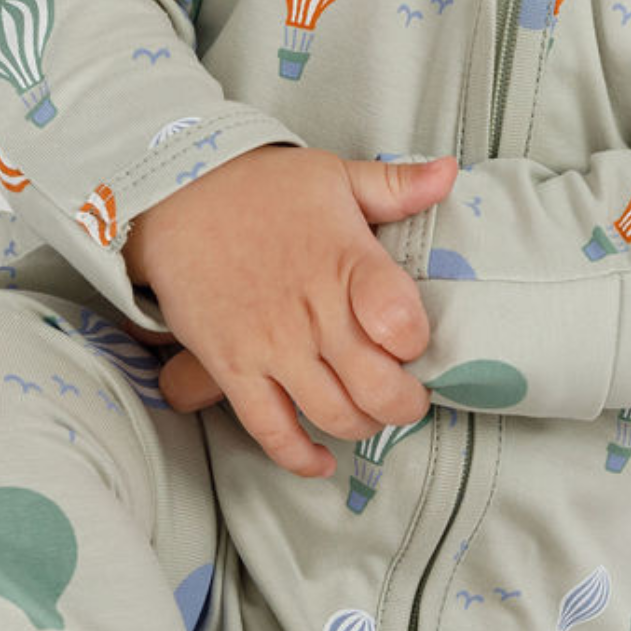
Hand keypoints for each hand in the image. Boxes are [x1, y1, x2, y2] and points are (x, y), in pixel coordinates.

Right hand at [123, 146, 456, 476]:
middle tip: (406, 395)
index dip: (418, 342)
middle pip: (377, 387)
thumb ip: (398, 184)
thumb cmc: (265, 187)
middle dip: (403, 403)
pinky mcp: (233, 368)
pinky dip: (300, 456)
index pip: (401, 322)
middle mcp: (313, 311)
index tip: (414, 341)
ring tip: (369, 413)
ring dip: (362, 426)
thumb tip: (449, 172)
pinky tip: (321, 458)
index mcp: (346, 261)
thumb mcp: (337, 175)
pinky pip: (271, 430)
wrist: (181, 195)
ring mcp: (271, 345)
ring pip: (334, 415)